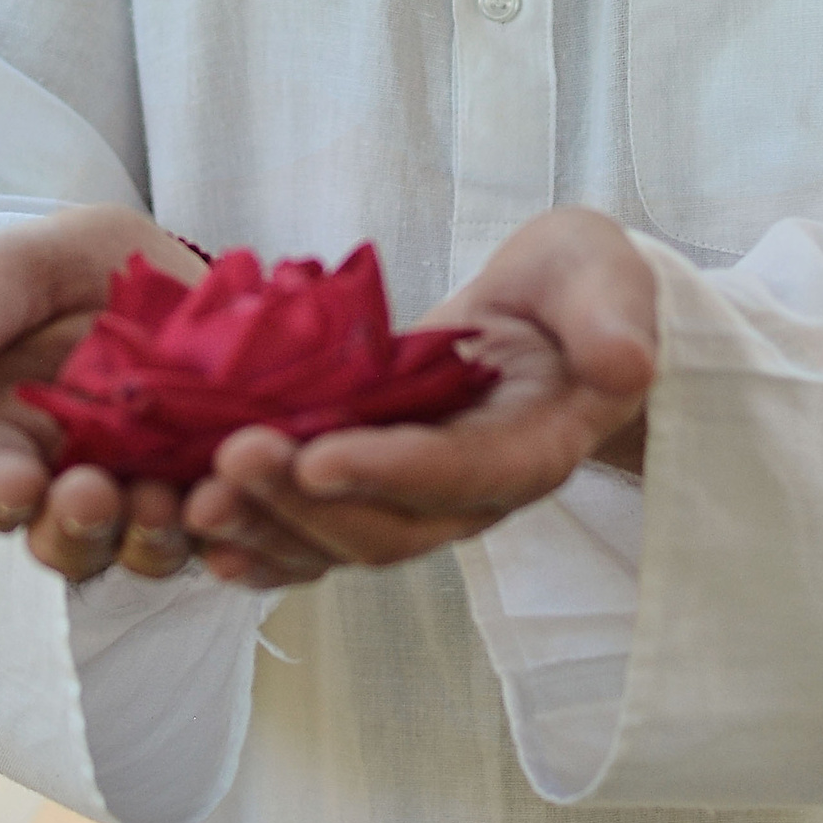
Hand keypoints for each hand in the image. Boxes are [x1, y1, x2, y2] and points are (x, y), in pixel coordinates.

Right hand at [0, 208, 203, 586]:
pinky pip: (224, 527)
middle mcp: (66, 487)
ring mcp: (145, 495)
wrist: (164, 267)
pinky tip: (241, 489)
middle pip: (64, 541)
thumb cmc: (63, 273)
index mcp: (0, 444)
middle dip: (76, 528)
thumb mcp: (12, 272)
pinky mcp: (215, 489)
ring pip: (144, 548)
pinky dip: (230, 522)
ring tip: (170, 502)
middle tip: (93, 497)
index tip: (13, 488)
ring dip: (153, 536)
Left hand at [182, 205, 654, 591]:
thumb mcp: (602, 275)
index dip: (390, 471)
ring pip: (341, 543)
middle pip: (387, 528)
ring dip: (267, 529)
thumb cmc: (579, 288)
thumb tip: (627, 362)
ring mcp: (420, 501)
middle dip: (303, 505)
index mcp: (534, 445)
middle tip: (227, 464)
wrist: (559, 320)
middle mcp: (473, 493)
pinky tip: (202, 543)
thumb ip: (614, 317)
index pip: (461, 474)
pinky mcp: (376, 491)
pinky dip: (262, 547)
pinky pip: (317, 538)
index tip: (318, 455)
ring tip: (194, 503)